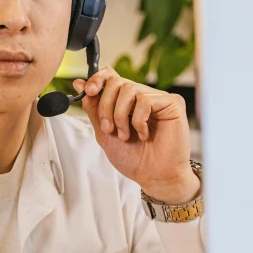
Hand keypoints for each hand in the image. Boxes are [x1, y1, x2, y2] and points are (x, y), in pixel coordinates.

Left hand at [73, 69, 199, 204]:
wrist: (153, 177)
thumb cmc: (133, 159)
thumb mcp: (104, 134)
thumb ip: (94, 109)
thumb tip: (80, 84)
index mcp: (127, 102)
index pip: (111, 76)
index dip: (98, 78)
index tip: (89, 91)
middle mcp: (142, 96)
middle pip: (117, 81)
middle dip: (106, 106)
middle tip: (108, 129)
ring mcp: (158, 98)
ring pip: (129, 89)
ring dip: (120, 115)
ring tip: (126, 135)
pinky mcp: (173, 103)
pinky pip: (146, 99)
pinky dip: (138, 120)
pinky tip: (144, 135)